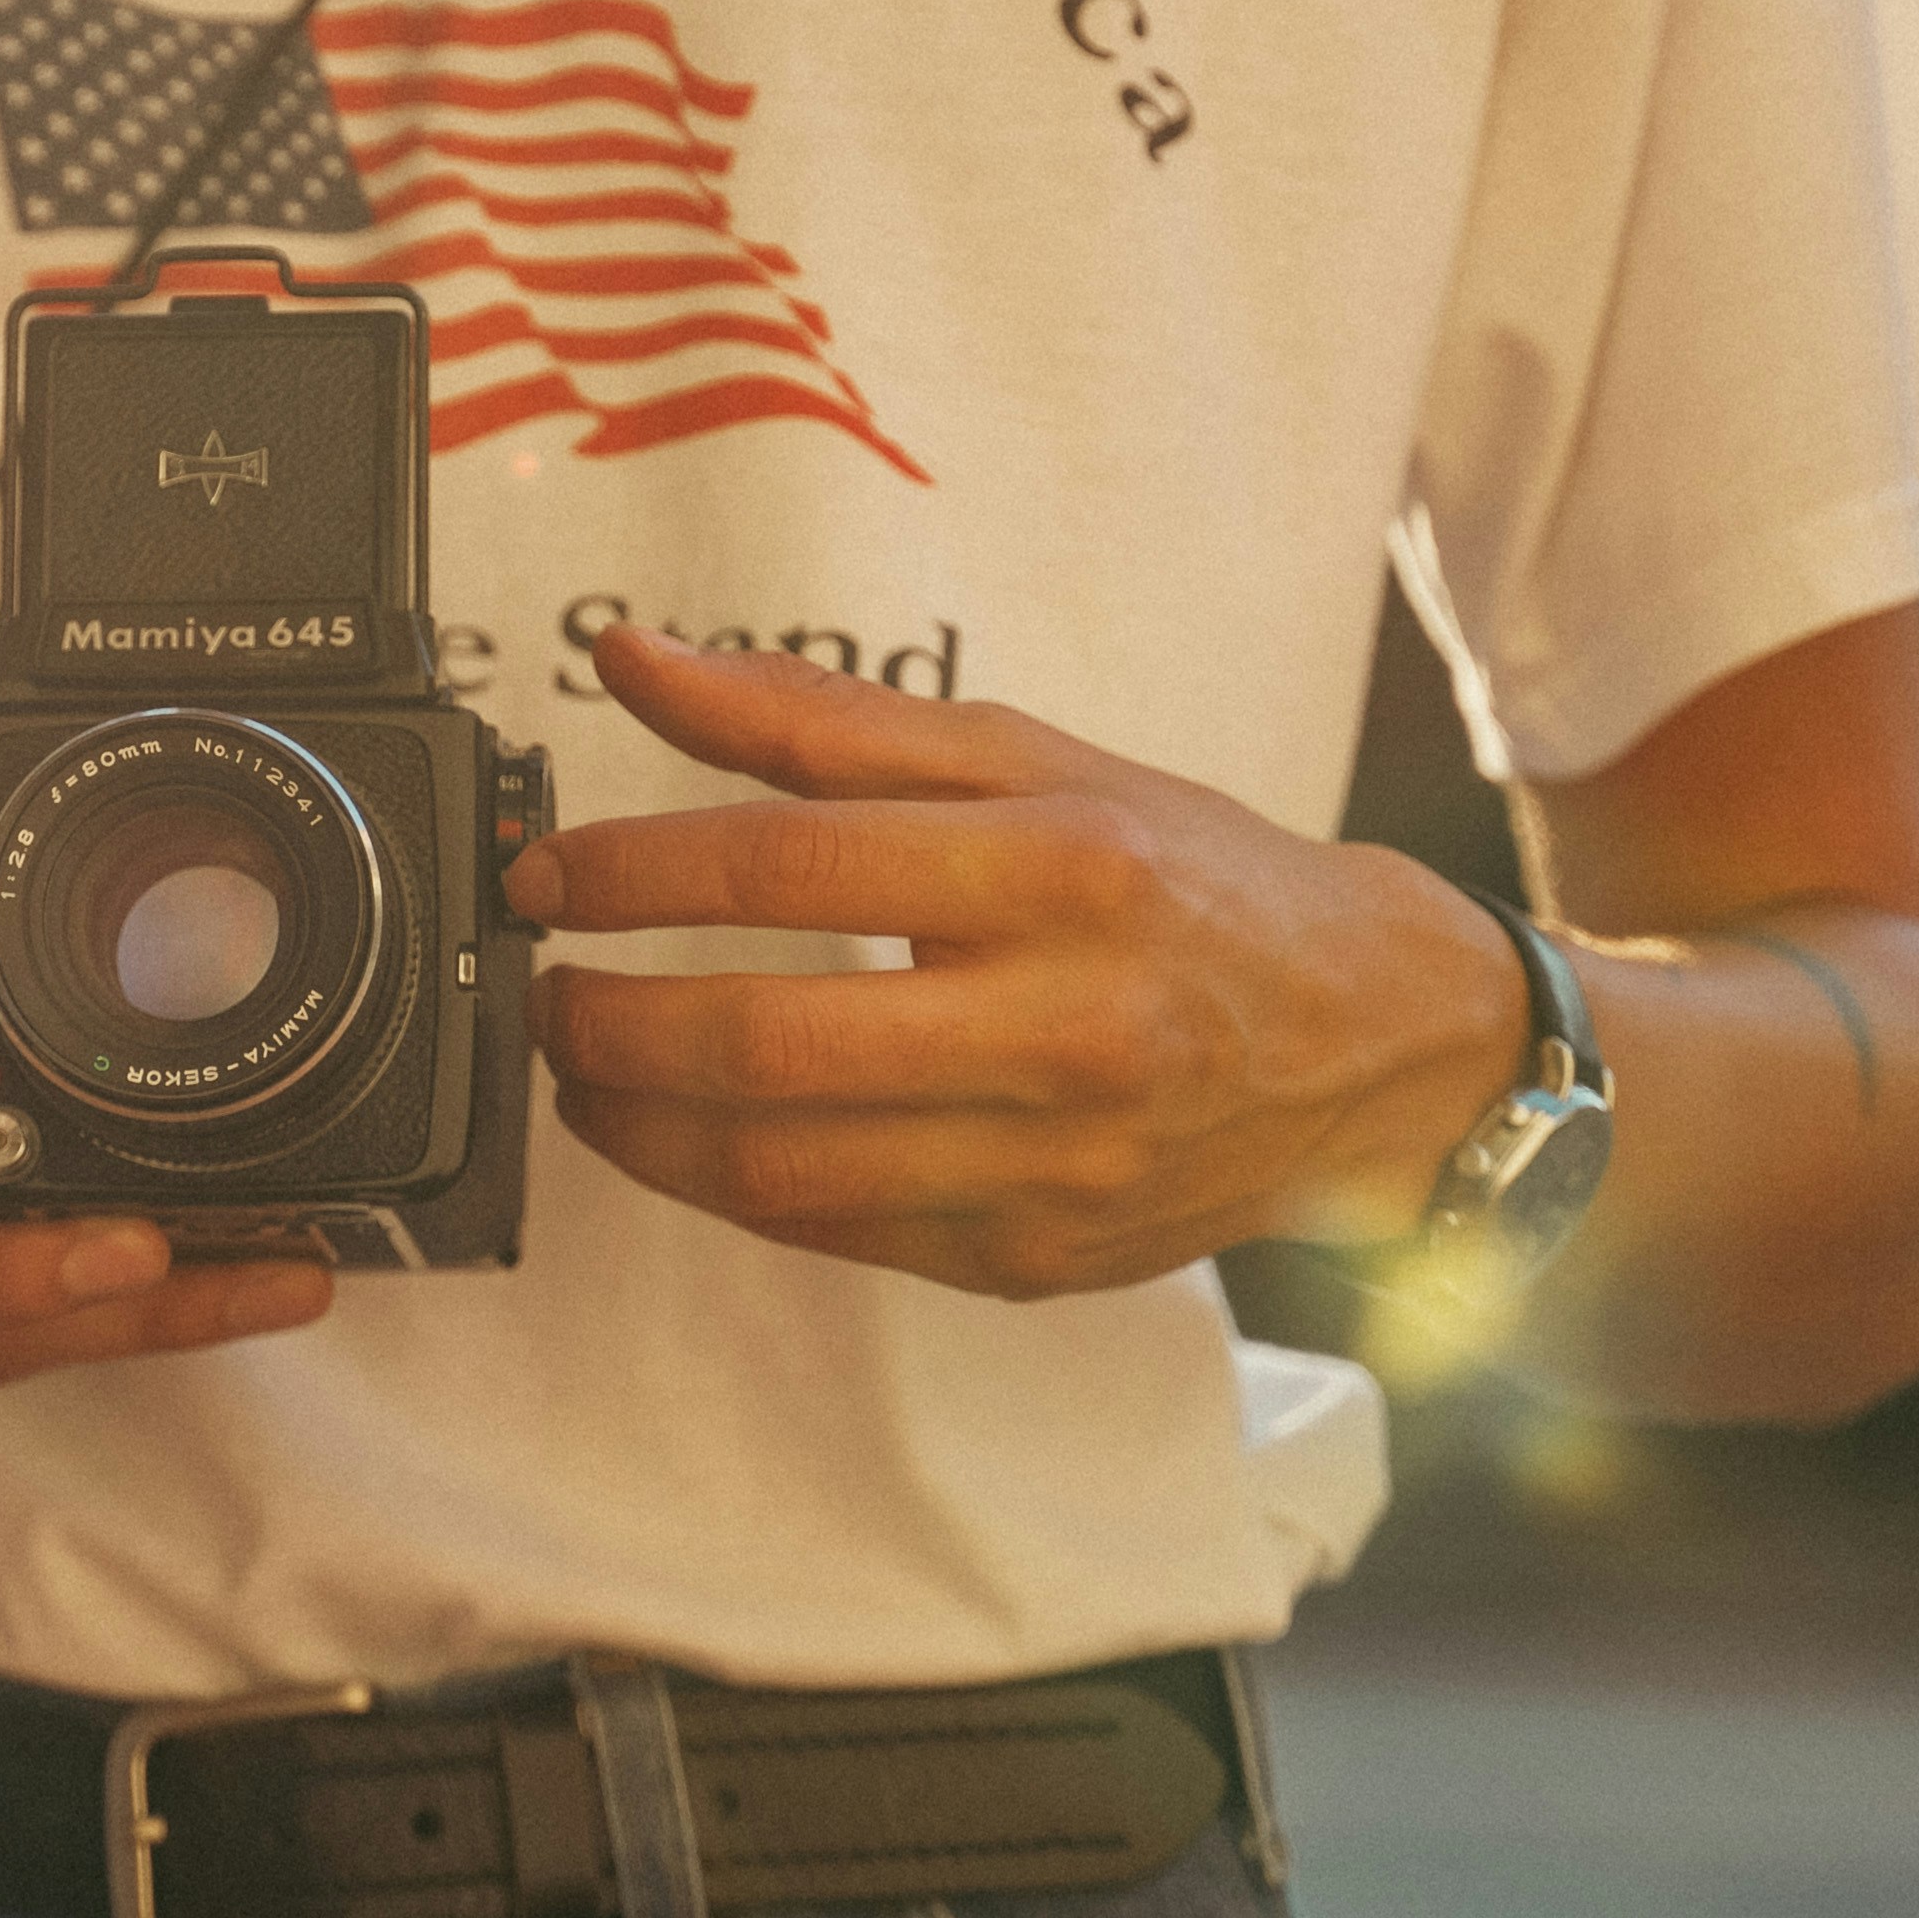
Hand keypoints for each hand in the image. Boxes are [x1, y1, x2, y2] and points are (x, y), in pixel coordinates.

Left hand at [504, 627, 1522, 1300]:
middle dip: (605, 1023)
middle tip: (541, 989)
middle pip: (767, 1043)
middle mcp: (1067, 1025)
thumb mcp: (1030, 758)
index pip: (791, 864)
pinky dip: (728, 1189)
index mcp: (1062, 869)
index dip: (634, 871)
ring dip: (637, 1126)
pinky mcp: (1037, 1257)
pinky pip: (835, 1237)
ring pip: (781, 1170)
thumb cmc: (1192, 882)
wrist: (1376, 1042)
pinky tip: (687, 1136)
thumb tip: (631, 660)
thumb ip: (817, 718)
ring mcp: (1054, 1163)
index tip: (548, 875)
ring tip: (583, 1072)